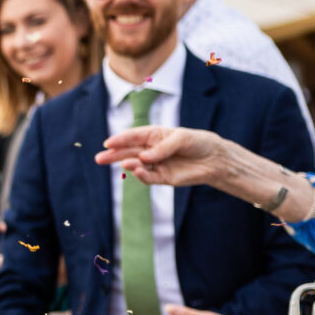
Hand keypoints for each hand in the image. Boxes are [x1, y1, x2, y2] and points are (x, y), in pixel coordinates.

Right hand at [94, 125, 231, 188]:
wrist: (215, 160)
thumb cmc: (198, 143)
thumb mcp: (181, 138)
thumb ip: (162, 148)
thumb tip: (144, 157)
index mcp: (154, 135)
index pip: (133, 137)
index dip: (120, 139)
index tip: (108, 143)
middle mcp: (152, 150)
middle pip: (128, 152)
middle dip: (114, 154)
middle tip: (99, 158)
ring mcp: (156, 164)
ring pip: (136, 165)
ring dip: (128, 164)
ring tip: (124, 163)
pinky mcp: (163, 178)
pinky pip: (148, 177)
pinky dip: (141, 175)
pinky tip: (137, 171)